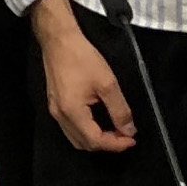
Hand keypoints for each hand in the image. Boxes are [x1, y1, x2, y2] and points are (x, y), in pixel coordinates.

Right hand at [29, 0, 134, 154]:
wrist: (59, 41)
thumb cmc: (83, 58)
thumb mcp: (107, 83)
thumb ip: (119, 110)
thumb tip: (129, 130)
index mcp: (72, 112)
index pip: (95, 140)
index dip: (116, 144)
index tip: (132, 139)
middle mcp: (60, 116)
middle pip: (84, 144)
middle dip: (107, 144)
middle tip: (126, 135)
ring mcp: (55, 111)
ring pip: (76, 138)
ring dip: (96, 139)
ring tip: (115, 131)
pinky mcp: (55, 105)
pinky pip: (71, 128)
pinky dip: (87, 131)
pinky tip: (99, 122)